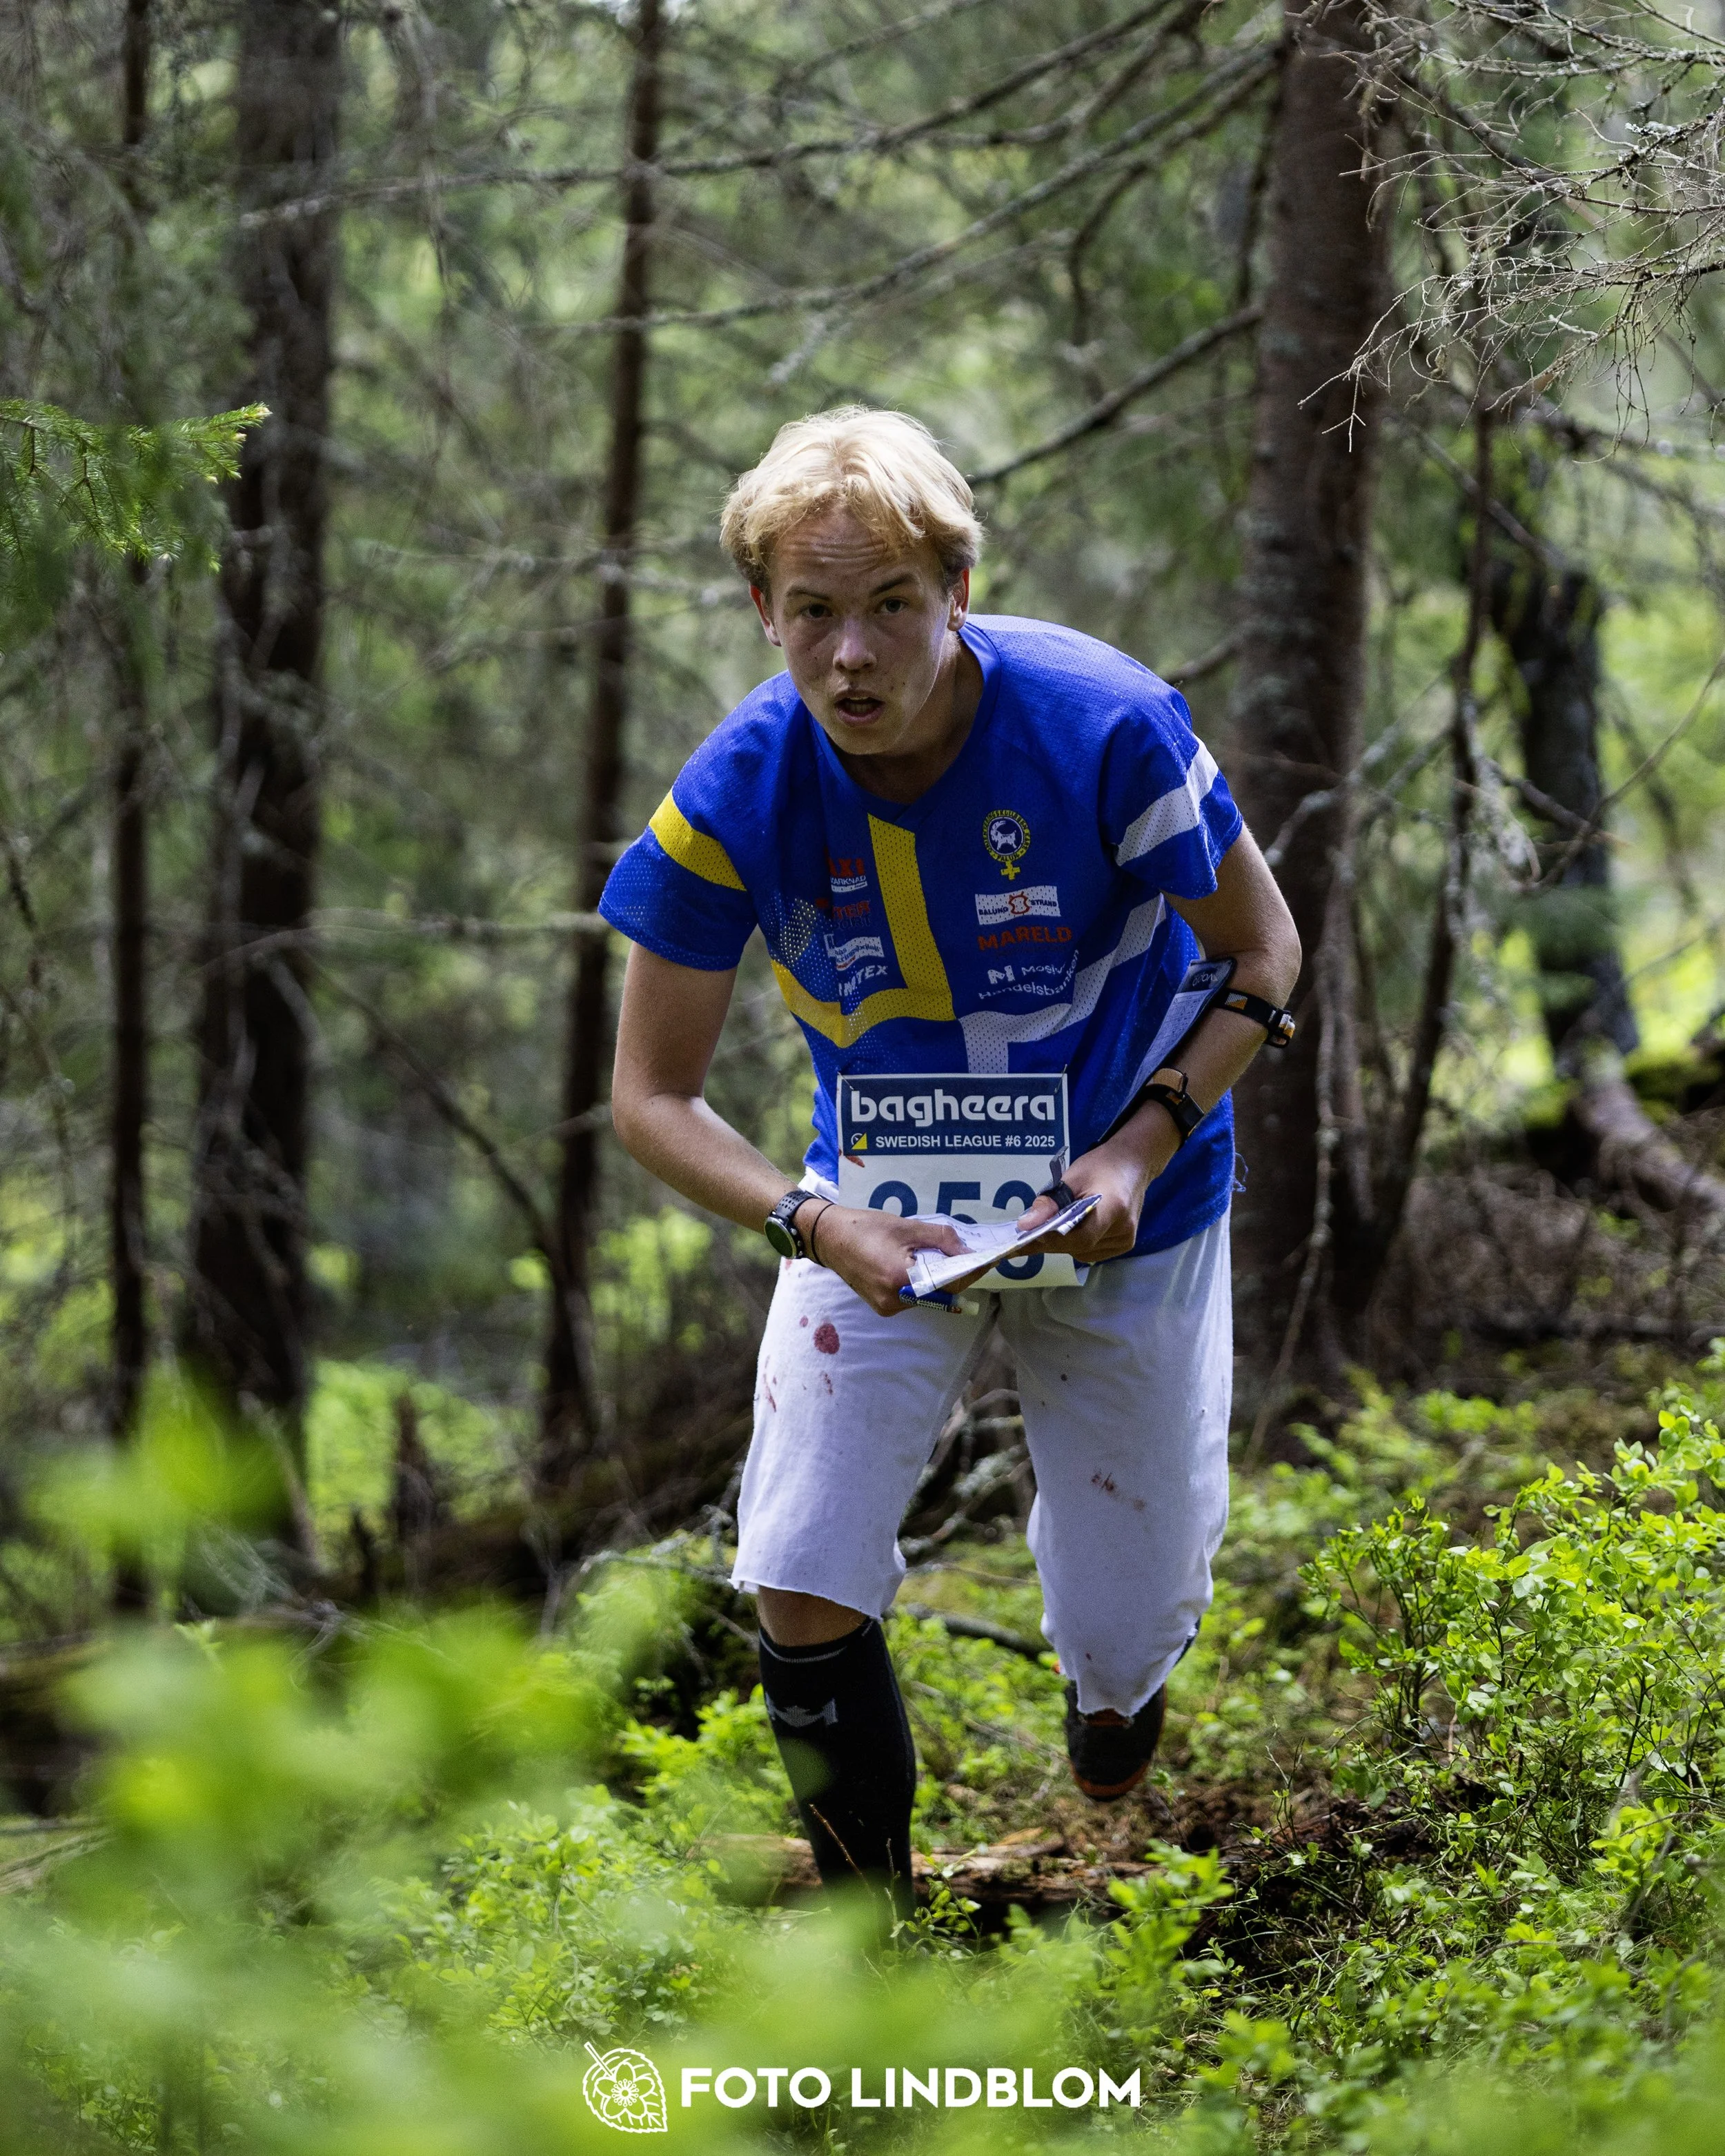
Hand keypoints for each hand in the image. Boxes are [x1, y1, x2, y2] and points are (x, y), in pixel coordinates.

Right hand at [809, 1203, 967, 1315]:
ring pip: (927, 1296)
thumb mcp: (907, 1226)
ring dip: (938, 1279)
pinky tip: (920, 1266)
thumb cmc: (866, 1227)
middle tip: (967, 1255)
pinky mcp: (882, 1307)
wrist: (829, 1238)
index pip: (948, 1282)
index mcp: (901, 1279)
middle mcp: (895, 1300)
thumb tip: (968, 1251)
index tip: (987, 1260)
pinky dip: (921, 1283)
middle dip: (955, 1274)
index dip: (969, 1271)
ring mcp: (887, 1307)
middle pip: (939, 1291)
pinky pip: (912, 1297)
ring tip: (943, 1258)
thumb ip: (941, 1239)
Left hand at [1013, 1103, 1179, 1263]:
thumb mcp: (1072, 1177)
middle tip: (1027, 1236)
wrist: (1133, 1164)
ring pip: (1084, 1253)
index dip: (1054, 1240)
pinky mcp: (1126, 1244)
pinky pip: (1093, 1252)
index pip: (1082, 1237)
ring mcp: (1126, 1239)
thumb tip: (1025, 1225)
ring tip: (1053, 1227)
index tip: (1027, 1237)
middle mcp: (1123, 1229)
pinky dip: (1078, 1245)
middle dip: (1052, 1242)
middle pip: (1080, 1247)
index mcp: (1113, 1208)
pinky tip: (1073, 1229)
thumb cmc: (1102, 1165)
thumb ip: (1050, 1202)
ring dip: (1064, 1244)